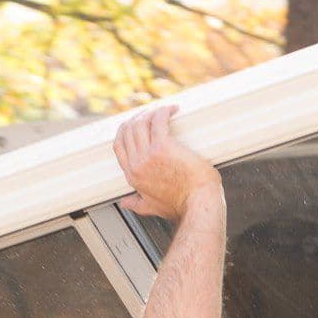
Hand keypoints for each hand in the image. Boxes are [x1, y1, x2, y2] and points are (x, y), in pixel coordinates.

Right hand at [112, 105, 221, 221]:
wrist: (199, 204)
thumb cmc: (182, 205)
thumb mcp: (152, 207)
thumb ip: (137, 204)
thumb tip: (125, 203)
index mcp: (133, 175)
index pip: (119, 145)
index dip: (126, 131)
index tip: (137, 123)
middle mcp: (137, 164)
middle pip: (128, 130)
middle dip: (139, 117)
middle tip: (152, 114)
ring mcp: (148, 155)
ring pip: (140, 123)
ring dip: (151, 112)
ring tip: (163, 111)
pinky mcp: (164, 147)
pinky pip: (158, 121)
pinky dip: (164, 111)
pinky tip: (172, 109)